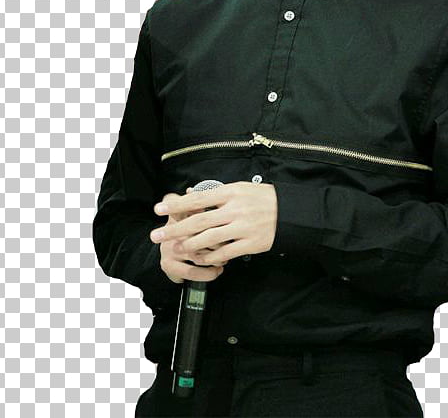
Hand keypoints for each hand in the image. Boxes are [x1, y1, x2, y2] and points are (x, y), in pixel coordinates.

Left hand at [149, 182, 277, 266]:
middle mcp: (235, 209)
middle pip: (199, 220)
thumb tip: (192, 196)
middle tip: (157, 235)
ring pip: (209, 238)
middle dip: (175, 228)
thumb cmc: (263, 198)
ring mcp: (243, 228)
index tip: (159, 208)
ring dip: (189, 245)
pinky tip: (200, 258)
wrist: (290, 213)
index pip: (198, 198)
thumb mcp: (242, 188)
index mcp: (231, 192)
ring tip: (175, 247)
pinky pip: (225, 253)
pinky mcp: (250, 244)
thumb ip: (218, 194)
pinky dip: (210, 257)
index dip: (177, 204)